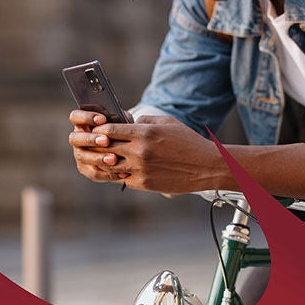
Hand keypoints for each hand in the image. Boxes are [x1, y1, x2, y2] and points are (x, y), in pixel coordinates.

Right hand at [68, 109, 130, 182]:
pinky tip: (122, 172)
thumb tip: (121, 117)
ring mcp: (80, 155)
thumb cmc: (119, 130)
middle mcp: (78, 139)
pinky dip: (109, 173)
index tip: (103, 119)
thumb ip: (119, 118)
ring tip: (114, 158)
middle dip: (90, 139)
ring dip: (98, 158)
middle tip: (106, 140)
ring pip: (83, 157)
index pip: (75, 116)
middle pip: (75, 138)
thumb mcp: (120, 122)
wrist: (123, 149)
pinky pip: (94, 173)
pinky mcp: (86, 169)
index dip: (86, 117)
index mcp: (83, 123)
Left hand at [88, 115, 226, 193]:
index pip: (109, 130)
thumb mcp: (167, 122)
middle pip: (105, 148)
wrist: (205, 166)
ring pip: (111, 165)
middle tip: (98, 144)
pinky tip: (128, 169)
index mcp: (144, 133)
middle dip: (100, 145)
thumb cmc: (188, 141)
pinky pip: (124, 179)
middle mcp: (140, 151)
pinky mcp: (144, 183)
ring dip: (109, 161)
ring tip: (111, 157)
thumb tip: (127, 122)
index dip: (100, 129)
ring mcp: (140, 169)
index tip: (99, 129)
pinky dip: (123, 174)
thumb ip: (145, 120)